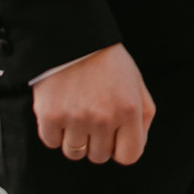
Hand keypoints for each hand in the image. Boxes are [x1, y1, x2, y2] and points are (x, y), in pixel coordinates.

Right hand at [32, 42, 155, 165]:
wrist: (72, 37)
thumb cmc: (108, 62)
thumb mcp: (137, 83)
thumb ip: (144, 116)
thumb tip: (137, 145)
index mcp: (129, 111)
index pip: (129, 156)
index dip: (120, 149)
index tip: (113, 137)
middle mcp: (104, 118)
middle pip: (99, 157)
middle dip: (97, 142)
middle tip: (92, 117)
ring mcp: (76, 119)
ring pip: (75, 153)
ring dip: (75, 139)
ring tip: (75, 115)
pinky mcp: (50, 116)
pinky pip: (52, 142)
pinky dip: (54, 132)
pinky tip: (60, 112)